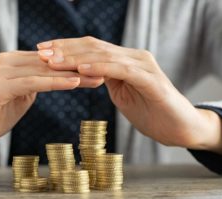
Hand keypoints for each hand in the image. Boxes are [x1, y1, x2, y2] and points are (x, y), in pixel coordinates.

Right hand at [0, 51, 102, 161]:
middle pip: (50, 63)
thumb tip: (58, 78)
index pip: (50, 61)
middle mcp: (7, 60)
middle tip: (107, 70)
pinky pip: (32, 82)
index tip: (100, 69)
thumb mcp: (21, 97)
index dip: (76, 65)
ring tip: (97, 77)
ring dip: (72, 74)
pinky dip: (54, 83)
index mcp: (13, 62)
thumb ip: (35, 84)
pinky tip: (73, 83)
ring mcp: (1, 71)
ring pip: (44, 70)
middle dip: (79, 68)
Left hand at [37, 37, 221, 155]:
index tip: (41, 51)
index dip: (65, 48)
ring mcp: (143, 66)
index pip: (91, 48)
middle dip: (64, 49)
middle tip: (40, 51)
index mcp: (125, 60)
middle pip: (94, 47)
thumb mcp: (122, 94)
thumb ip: (106, 80)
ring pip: (104, 55)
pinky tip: (80, 68)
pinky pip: (121, 70)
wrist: (181, 129)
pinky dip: (99, 67)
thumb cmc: (152, 114)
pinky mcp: (150, 80)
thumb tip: (84, 74)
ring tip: (52, 60)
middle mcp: (134, 57)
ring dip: (75, 57)